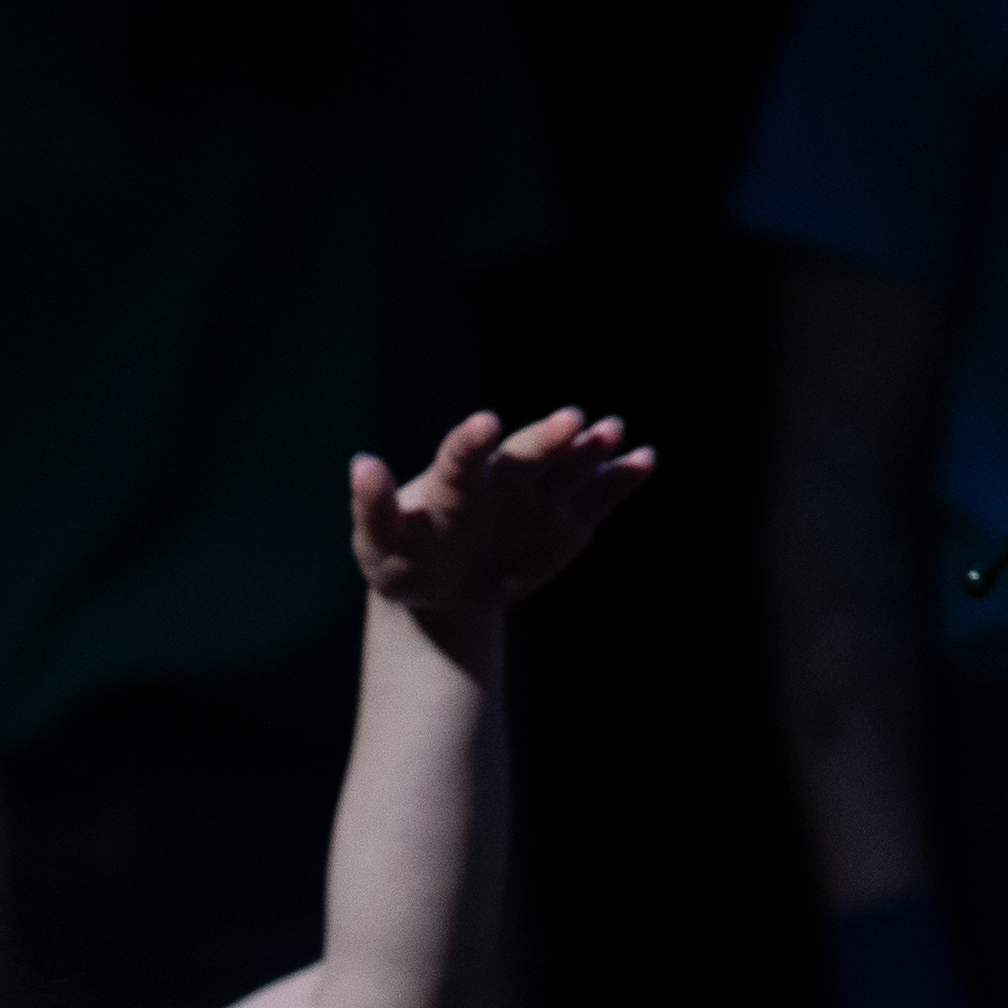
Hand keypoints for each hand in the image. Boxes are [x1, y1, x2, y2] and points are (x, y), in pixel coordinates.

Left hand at [350, 406, 659, 638]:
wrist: (445, 589)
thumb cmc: (405, 561)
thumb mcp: (380, 546)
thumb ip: (374, 509)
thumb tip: (361, 462)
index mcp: (455, 481)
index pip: (463, 456)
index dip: (473, 440)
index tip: (486, 423)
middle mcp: (501, 478)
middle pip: (525, 454)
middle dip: (546, 438)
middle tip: (573, 419)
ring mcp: (538, 498)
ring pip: (567, 468)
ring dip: (590, 449)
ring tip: (613, 433)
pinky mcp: (569, 524)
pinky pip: (598, 498)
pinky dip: (621, 479)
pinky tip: (646, 460)